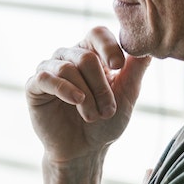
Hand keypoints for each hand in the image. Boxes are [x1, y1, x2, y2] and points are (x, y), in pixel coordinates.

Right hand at [26, 27, 151, 163]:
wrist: (84, 151)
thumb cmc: (105, 121)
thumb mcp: (127, 95)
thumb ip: (135, 69)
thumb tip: (149, 46)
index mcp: (91, 52)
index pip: (97, 33)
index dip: (109, 46)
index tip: (119, 66)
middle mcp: (68, 56)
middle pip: (85, 56)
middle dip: (101, 86)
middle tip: (108, 110)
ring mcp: (49, 69)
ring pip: (67, 68)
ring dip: (86, 96)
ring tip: (93, 115)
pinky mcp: (35, 86)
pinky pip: (46, 78)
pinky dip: (64, 89)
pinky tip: (76, 101)